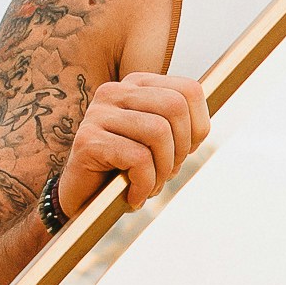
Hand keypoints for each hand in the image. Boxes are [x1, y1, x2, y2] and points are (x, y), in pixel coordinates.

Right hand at [55, 70, 210, 219]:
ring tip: (149, 186)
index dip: (198, 127)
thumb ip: (180, 128)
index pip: (189, 90)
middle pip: (175, 107)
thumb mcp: (159, 145)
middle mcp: (115, 91)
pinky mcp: (88, 140)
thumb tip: (203, 128)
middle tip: (167, 173)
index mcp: (136, 85)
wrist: (82, 199)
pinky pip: (138, 158)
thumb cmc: (125, 171)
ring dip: (162, 170)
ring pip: (158, 132)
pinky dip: (144, 184)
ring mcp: (98, 113)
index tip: (185, 152)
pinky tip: (133, 195)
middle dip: (181, 149)